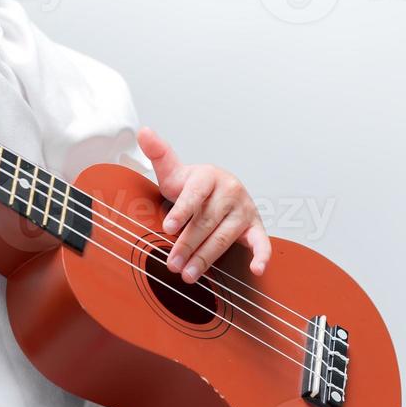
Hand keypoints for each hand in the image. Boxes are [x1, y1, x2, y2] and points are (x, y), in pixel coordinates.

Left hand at [138, 126, 270, 284]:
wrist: (220, 190)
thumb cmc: (194, 186)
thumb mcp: (175, 172)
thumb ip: (159, 154)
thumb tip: (143, 132)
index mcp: (209, 176)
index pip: (195, 195)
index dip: (181, 211)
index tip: (168, 227)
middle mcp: (230, 190)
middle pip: (206, 221)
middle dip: (187, 244)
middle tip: (172, 263)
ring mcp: (244, 209)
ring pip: (224, 236)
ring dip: (206, 258)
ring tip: (187, 274)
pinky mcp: (255, 226)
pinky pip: (262, 241)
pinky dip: (262, 255)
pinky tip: (257, 268)